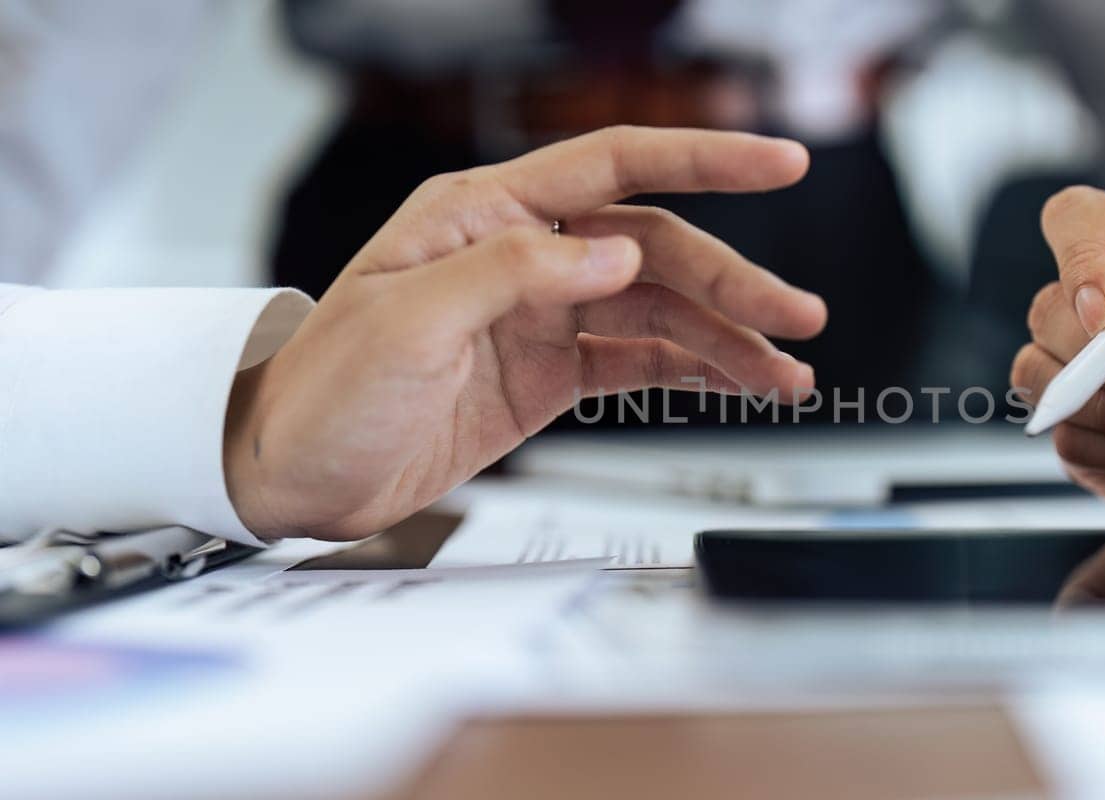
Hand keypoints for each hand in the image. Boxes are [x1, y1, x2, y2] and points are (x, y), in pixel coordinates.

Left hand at [224, 126, 827, 539]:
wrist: (293, 475)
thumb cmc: (325, 391)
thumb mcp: (406, 321)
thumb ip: (512, 274)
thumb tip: (612, 252)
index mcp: (484, 215)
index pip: (614, 166)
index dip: (703, 159)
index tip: (778, 162)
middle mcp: (524, 255)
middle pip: (656, 248)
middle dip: (734, 280)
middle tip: (797, 315)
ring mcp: (543, 314)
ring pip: (661, 309)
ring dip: (728, 336)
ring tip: (786, 370)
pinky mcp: (551, 371)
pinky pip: (640, 359)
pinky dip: (695, 371)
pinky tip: (738, 382)